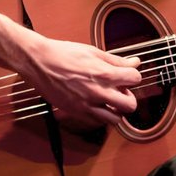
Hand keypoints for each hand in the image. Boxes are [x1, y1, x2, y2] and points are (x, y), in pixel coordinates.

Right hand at [18, 35, 141, 130]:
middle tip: (121, 92)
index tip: (127, 76)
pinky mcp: (76, 112)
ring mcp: (86, 105)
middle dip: (129, 99)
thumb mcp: (93, 52)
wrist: (39, 62)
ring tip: (110, 102)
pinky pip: (96, 123)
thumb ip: (116, 60)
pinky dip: (100, 116)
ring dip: (116, 111)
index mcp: (104, 73)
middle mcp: (98, 92)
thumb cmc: (63, 54)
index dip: (133, 76)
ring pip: (115, 120)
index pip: (135, 79)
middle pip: (130, 105)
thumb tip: (135, 62)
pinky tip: (96, 105)